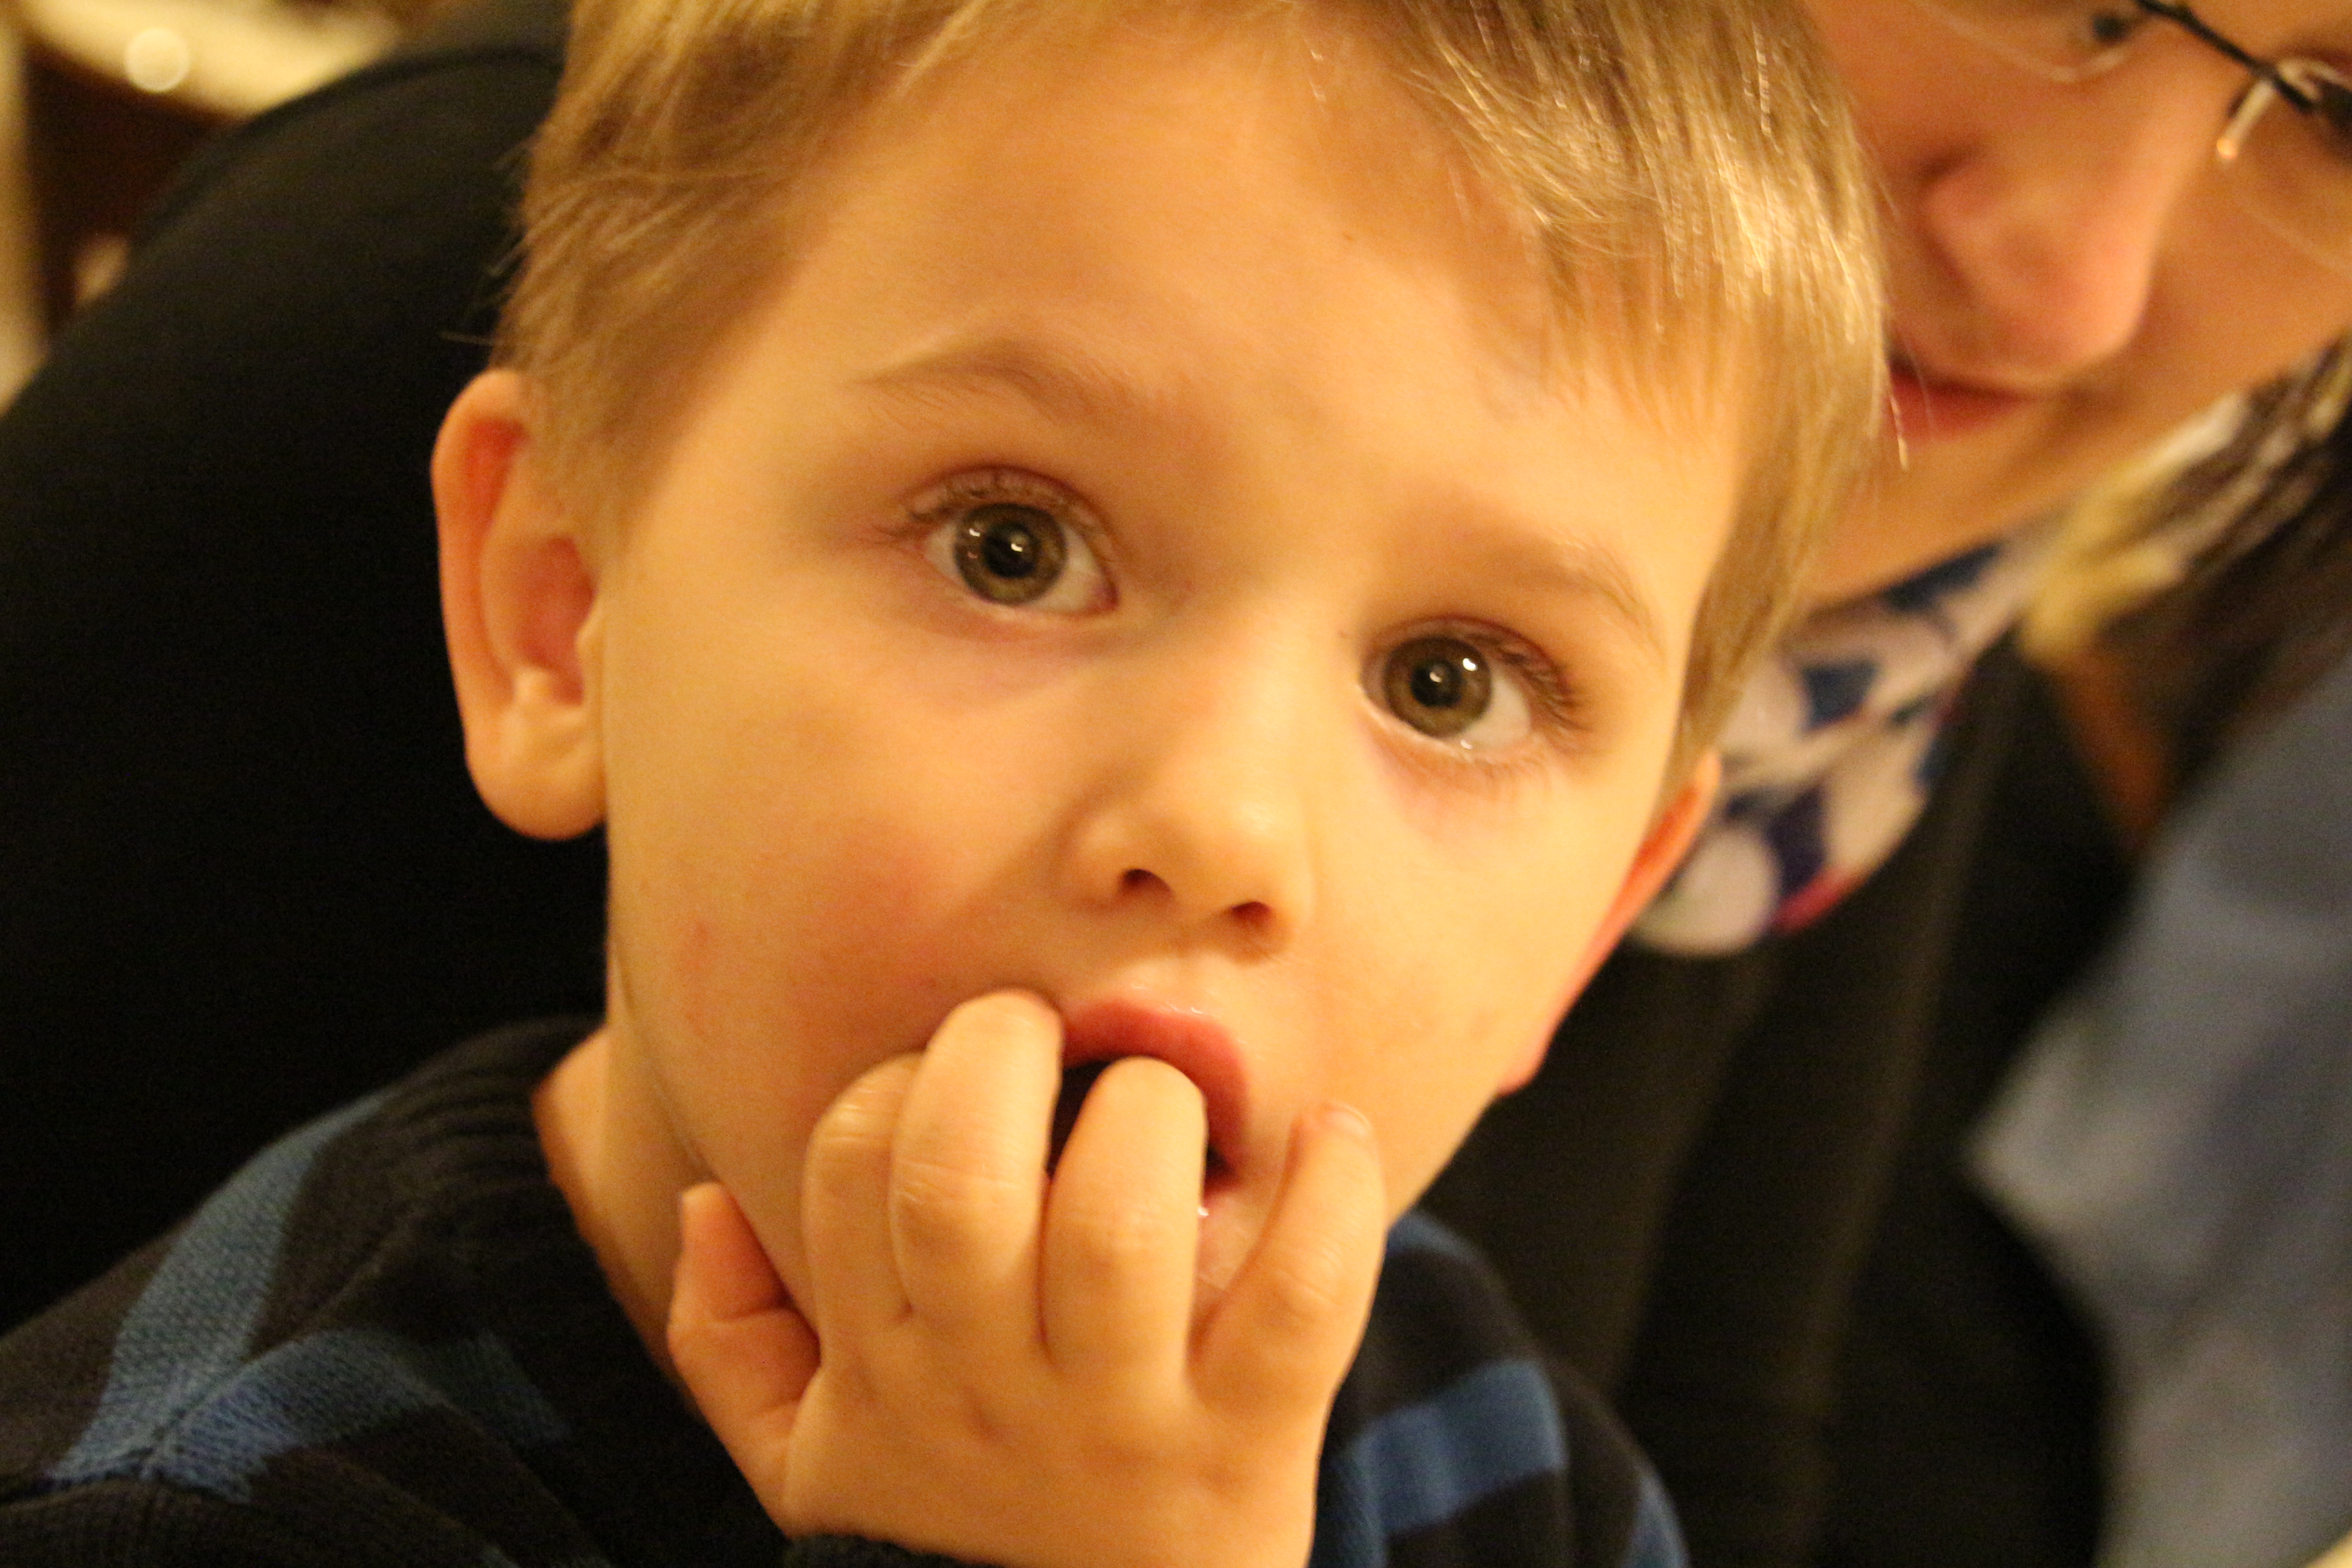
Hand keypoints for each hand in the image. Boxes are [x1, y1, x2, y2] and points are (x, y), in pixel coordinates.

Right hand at [667, 990, 1385, 1567]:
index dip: (898, 1079)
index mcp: (883, 1368)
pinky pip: (1301, 1298)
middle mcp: (989, 1385)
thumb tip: (703, 1202)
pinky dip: (1332, 1197)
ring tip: (1166, 1099)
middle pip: (962, 1177)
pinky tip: (1330, 1133)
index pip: (853, 1163)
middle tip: (1045, 1033)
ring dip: (1148, 1117)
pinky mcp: (1250, 1446)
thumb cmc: (950, 1543)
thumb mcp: (812, 1466)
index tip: (951, 1073)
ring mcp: (1121, 1419)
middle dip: (998, 1054)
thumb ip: (732, 1342)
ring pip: (1118, 1223)